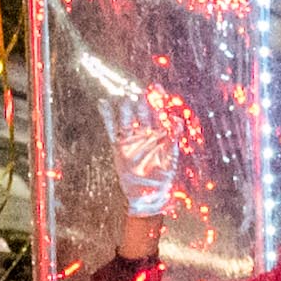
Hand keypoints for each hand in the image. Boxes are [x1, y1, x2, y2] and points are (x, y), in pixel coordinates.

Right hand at [104, 89, 185, 220]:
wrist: (149, 194)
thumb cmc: (163, 177)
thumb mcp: (170, 156)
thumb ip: (172, 138)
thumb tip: (177, 121)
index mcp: (160, 134)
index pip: (159, 112)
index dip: (157, 99)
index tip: (156, 86)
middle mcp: (146, 133)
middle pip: (142, 113)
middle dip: (141, 102)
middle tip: (139, 92)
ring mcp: (132, 139)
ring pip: (128, 119)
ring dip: (126, 109)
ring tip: (125, 99)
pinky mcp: (119, 146)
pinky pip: (112, 129)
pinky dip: (107, 117)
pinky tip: (103, 103)